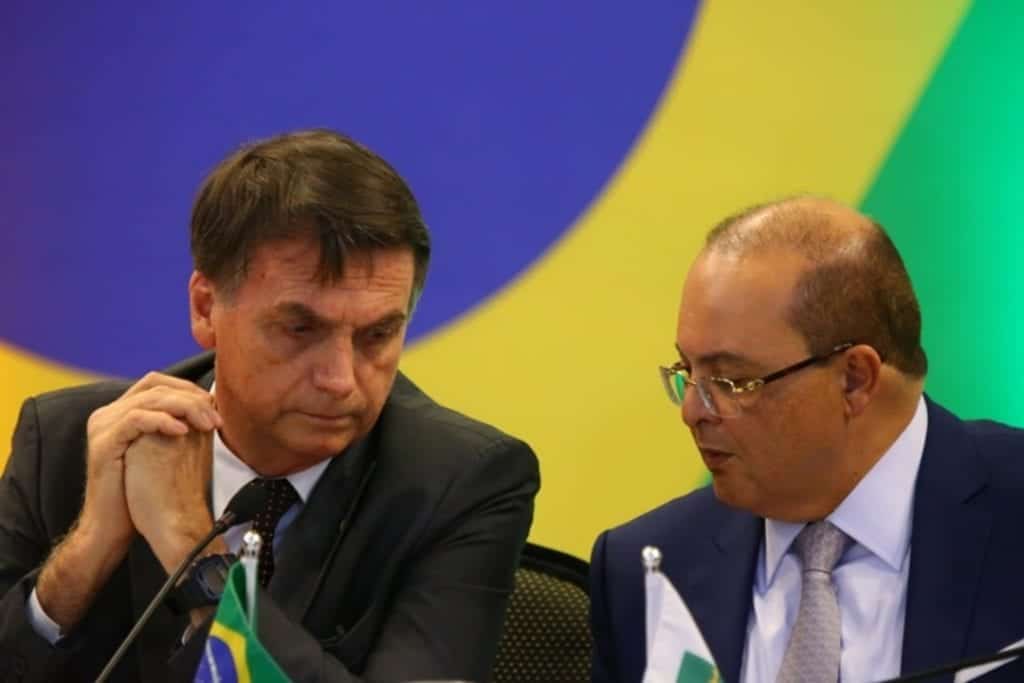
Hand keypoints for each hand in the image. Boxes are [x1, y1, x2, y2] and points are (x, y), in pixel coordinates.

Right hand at [36, 372, 220, 629]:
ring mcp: (102, 426)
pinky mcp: (102, 443)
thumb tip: (211, 405)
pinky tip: (183, 432)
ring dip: (184, 408)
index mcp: (121, 411)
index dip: (187, 388)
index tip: (214, 406)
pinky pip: (135, 420)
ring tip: (207, 425)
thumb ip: (178, 424)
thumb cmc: (143, 490)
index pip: (156, 382)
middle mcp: (108, 413)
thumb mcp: (163, 450)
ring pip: (148, 400)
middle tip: (216, 417)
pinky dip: (163, 421)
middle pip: (154, 386)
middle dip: (191, 398)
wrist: (114, 525)